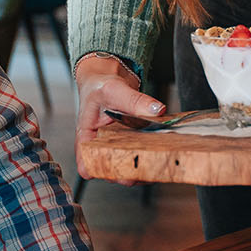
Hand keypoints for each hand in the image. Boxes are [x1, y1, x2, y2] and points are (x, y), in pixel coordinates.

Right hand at [74, 54, 163, 183]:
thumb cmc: (99, 85)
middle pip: (112, 171)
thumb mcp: (114, 89)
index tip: (119, 171)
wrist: (107, 77)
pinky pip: (141, 154)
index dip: (101, 171)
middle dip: (129, 173)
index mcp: (87, 137)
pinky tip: (163, 152)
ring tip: (158, 162)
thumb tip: (156, 110)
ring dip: (143, 167)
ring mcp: (118, 145)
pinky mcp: (132, 142)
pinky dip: (152, 155)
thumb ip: (134, 100)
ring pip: (128, 167)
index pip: (87, 165)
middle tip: (146, 167)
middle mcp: (102, 146)